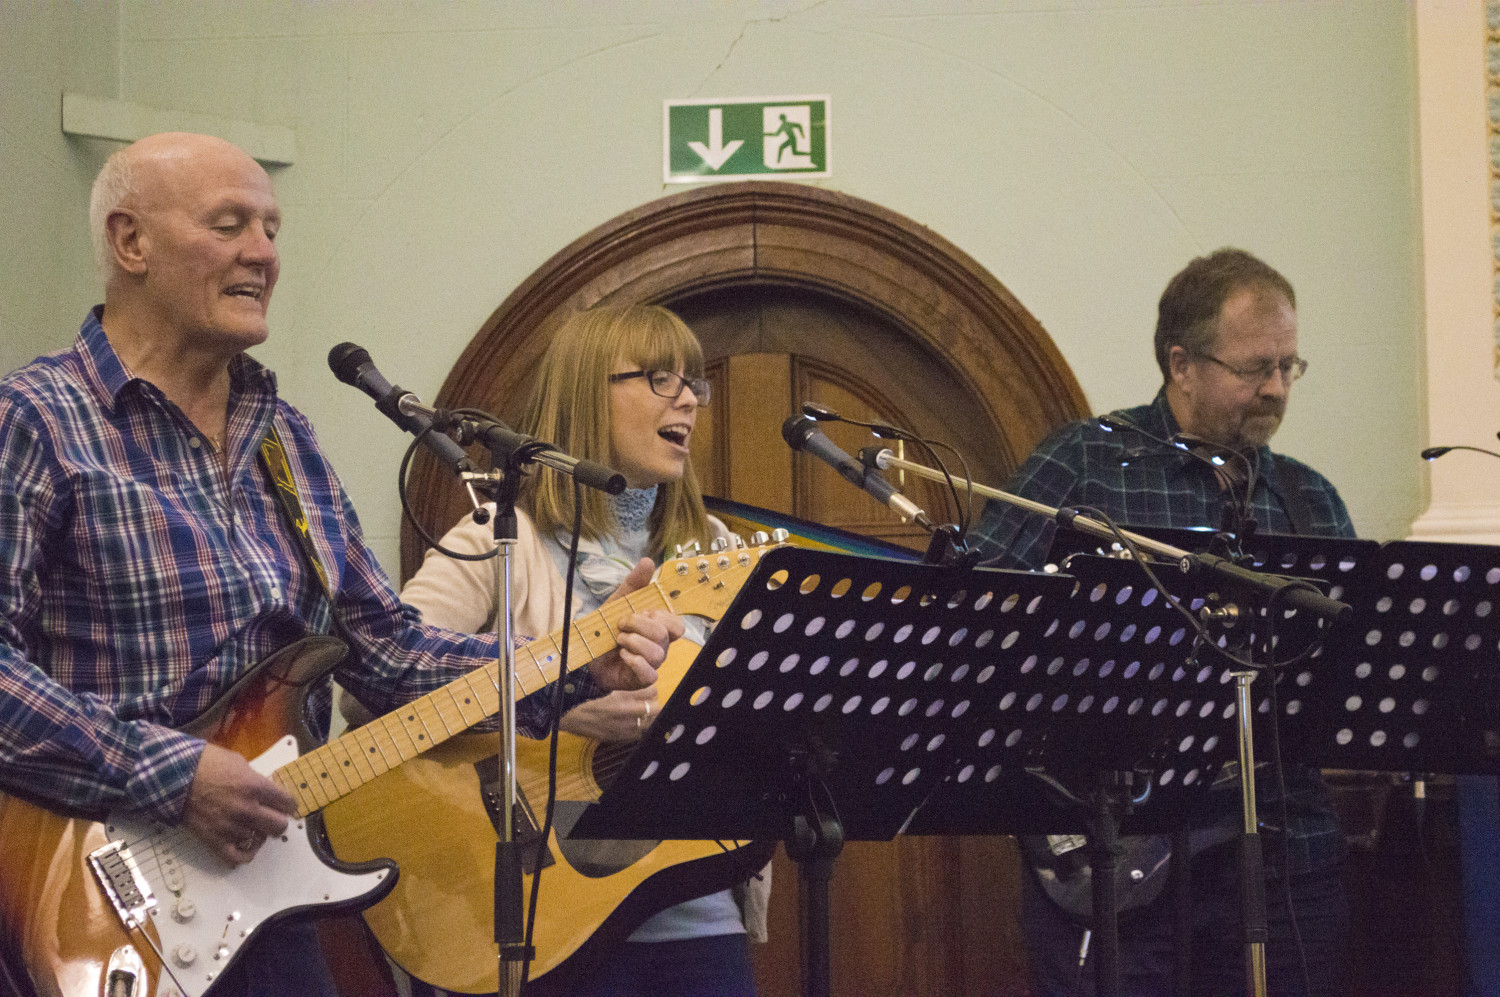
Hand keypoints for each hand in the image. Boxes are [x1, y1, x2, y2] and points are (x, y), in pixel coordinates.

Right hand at [182, 743, 297, 866]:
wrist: (174, 777)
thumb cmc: (206, 764)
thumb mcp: (239, 763)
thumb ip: (256, 780)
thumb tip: (267, 791)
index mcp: (256, 787)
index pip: (288, 803)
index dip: (288, 803)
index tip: (285, 804)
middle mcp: (247, 810)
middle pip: (279, 826)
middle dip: (277, 820)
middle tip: (271, 816)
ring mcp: (231, 827)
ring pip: (260, 840)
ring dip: (259, 833)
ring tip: (253, 826)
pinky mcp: (215, 841)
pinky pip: (238, 858)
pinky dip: (245, 854)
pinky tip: (246, 845)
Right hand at [559, 686, 660, 742]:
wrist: (571, 718)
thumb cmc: (587, 701)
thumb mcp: (607, 692)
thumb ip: (627, 694)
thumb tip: (647, 692)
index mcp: (622, 698)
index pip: (651, 692)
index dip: (652, 691)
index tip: (648, 691)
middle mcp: (625, 713)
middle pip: (656, 708)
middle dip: (654, 705)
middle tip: (648, 703)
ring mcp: (624, 728)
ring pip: (651, 722)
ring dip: (650, 718)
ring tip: (644, 715)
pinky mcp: (621, 738)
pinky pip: (641, 734)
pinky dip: (642, 729)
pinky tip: (636, 726)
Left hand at [587, 557, 684, 689]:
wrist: (587, 656)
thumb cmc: (608, 629)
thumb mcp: (618, 602)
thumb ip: (634, 583)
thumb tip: (648, 561)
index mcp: (658, 628)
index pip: (676, 624)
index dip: (660, 616)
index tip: (640, 612)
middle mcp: (660, 646)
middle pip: (665, 634)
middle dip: (640, 625)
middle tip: (622, 624)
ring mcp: (653, 664)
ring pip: (657, 653)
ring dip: (633, 642)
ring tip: (618, 640)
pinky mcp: (642, 679)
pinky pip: (650, 673)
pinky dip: (635, 661)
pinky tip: (622, 656)